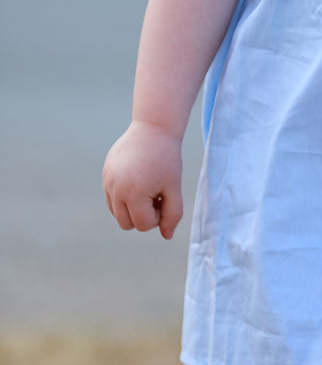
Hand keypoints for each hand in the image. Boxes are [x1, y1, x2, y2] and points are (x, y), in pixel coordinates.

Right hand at [102, 120, 183, 239]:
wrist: (154, 128)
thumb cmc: (167, 158)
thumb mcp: (174, 186)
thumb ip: (173, 214)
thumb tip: (167, 236)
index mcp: (133, 193)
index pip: (143, 225)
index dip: (158, 216)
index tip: (165, 197)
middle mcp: (115, 189)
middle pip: (126, 224)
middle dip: (143, 215)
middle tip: (157, 194)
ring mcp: (107, 181)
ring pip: (117, 213)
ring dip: (132, 207)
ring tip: (147, 187)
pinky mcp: (105, 174)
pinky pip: (111, 198)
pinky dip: (124, 196)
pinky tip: (139, 179)